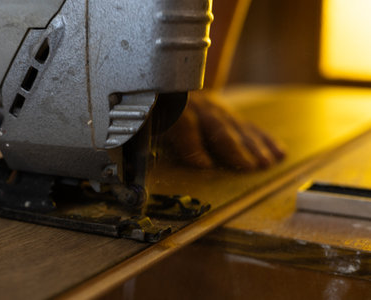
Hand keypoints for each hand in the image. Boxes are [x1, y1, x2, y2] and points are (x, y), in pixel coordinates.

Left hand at [161, 90, 284, 170]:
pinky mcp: (229, 112)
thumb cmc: (156, 110)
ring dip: (253, 145)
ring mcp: (216, 107)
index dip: (192, 143)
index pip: (182, 124)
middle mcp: (198, 105)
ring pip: (236, 125)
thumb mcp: (146, 122)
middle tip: (248, 166)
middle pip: (216, 126)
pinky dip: (264, 139)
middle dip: (232, 146)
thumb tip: (156, 160)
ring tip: (266, 163)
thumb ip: (151, 136)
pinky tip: (279, 151)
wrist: (171, 83)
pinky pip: (249, 124)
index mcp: (172, 108)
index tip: (204, 165)